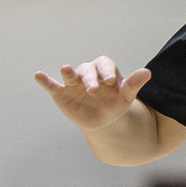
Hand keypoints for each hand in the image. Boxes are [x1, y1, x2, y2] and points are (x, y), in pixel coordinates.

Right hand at [34, 56, 151, 131]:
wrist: (103, 121)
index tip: (110, 82)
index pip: (105, 65)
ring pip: (70, 75)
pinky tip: (38, 75)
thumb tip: (148, 72)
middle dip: (90, 80)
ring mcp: (73, 82)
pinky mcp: (61, 93)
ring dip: (68, 72)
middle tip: (93, 91)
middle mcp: (87, 73)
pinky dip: (45, 80)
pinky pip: (52, 85)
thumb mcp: (126, 96)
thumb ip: (134, 84)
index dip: (107, 71)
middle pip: (88, 71)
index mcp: (104, 70)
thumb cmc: (116, 105)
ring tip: (66, 69)